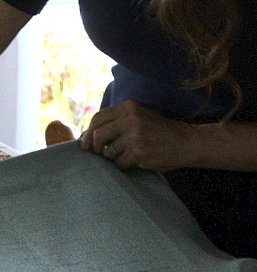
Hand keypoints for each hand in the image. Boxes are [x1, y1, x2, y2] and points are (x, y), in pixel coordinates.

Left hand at [79, 99, 193, 171]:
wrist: (186, 142)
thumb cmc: (158, 131)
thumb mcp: (138, 117)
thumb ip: (115, 122)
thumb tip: (85, 135)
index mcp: (128, 107)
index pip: (98, 118)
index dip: (88, 132)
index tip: (84, 143)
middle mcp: (130, 119)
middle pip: (98, 135)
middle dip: (94, 147)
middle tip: (97, 153)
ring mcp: (135, 135)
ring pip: (108, 151)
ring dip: (112, 157)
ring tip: (123, 155)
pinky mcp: (139, 152)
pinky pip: (119, 162)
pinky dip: (122, 165)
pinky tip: (132, 161)